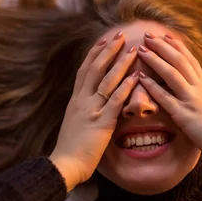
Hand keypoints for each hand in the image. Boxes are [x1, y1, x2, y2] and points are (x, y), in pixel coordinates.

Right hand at [50, 31, 139, 190]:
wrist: (64, 164)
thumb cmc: (70, 148)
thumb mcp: (74, 123)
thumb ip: (83, 111)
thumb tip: (90, 104)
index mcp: (75, 101)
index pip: (84, 71)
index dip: (94, 54)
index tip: (103, 41)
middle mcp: (82, 101)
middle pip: (95, 69)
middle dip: (108, 50)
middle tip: (119, 35)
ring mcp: (91, 110)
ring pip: (107, 80)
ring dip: (121, 63)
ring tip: (133, 50)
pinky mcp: (101, 122)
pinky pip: (116, 100)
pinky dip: (127, 87)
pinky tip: (137, 77)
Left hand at [137, 32, 201, 168]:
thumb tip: (200, 98)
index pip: (191, 61)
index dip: (178, 47)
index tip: (167, 35)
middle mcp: (199, 89)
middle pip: (180, 60)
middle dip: (163, 46)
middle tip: (148, 34)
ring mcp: (192, 100)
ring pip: (172, 73)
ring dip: (155, 59)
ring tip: (141, 48)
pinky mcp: (184, 115)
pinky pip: (165, 97)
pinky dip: (152, 86)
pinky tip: (140, 78)